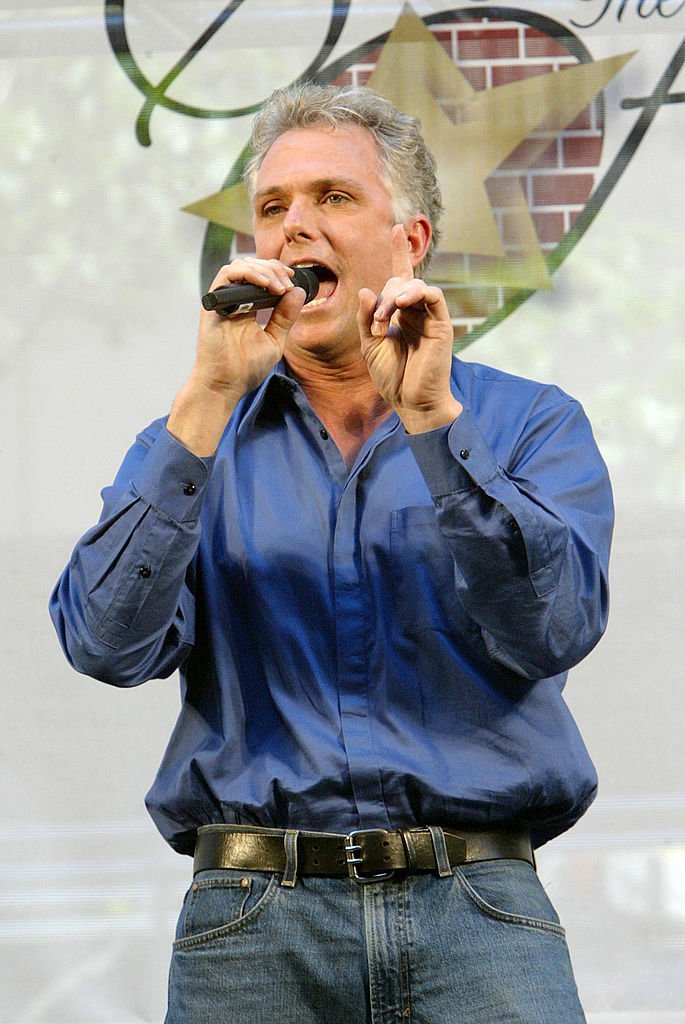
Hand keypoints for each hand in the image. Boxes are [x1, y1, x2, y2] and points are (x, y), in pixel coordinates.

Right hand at [168, 258, 307, 455]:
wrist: (225, 386)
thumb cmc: (245, 369)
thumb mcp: (274, 340)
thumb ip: (285, 317)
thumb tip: (299, 292)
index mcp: (246, 307)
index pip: (261, 276)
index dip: (278, 272)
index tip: (293, 280)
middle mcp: (233, 301)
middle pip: (252, 267)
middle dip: (274, 269)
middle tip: (288, 283)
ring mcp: (222, 301)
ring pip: (239, 266)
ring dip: (263, 270)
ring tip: (279, 286)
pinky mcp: (212, 305)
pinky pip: (226, 276)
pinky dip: (248, 274)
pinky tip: (265, 285)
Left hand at [357, 225, 461, 432]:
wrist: (410, 401)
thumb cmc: (392, 377)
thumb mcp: (370, 345)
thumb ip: (367, 317)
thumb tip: (366, 289)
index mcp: (400, 315)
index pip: (400, 277)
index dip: (398, 252)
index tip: (396, 228)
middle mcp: (416, 311)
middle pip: (402, 281)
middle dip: (385, 295)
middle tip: (376, 321)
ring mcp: (430, 316)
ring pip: (416, 286)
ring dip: (396, 295)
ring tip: (386, 316)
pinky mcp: (441, 324)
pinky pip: (433, 295)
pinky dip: (417, 293)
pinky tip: (403, 303)